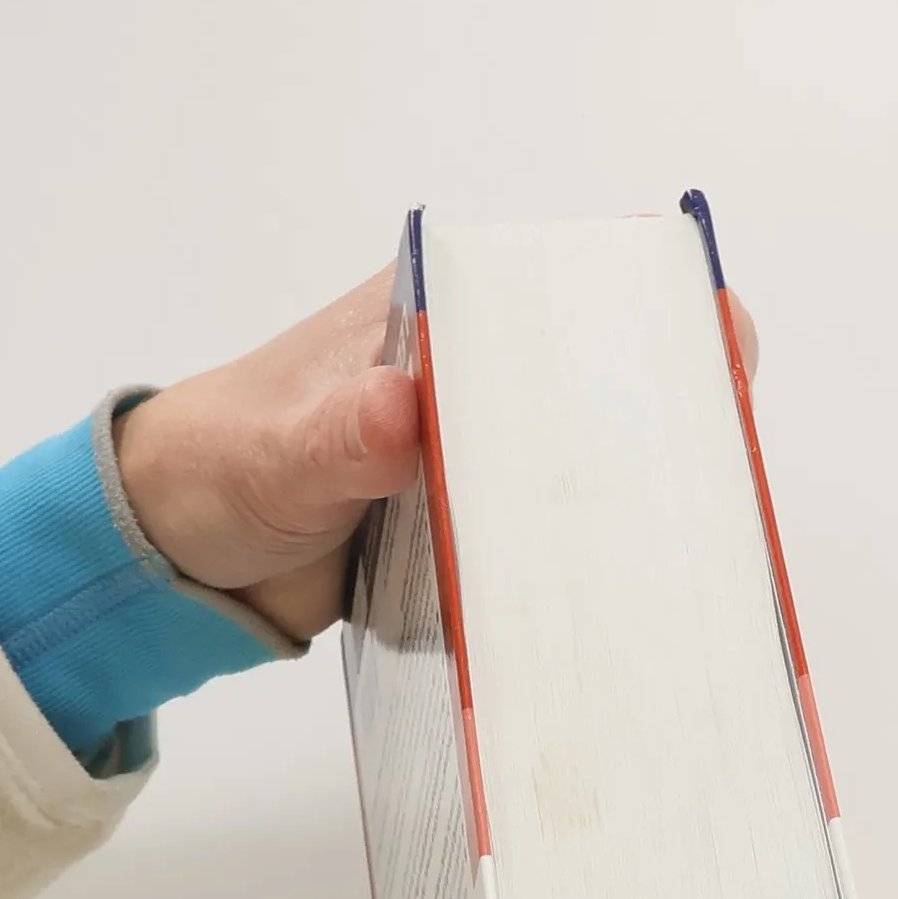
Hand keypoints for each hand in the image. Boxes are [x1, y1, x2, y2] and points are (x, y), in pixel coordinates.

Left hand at [114, 267, 758, 641]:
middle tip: (715, 489)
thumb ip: (342, 431)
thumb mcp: (281, 447)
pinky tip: (625, 604)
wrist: (180, 555)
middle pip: (607, 389)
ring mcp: (482, 460)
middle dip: (667, 432)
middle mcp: (478, 379)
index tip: (716, 363)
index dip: (660, 321)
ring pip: (587, 473)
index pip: (578, 294)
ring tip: (694, 557)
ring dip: (632, 512)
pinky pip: (546, 545)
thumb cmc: (222, 463)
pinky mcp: (476, 535)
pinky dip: (581, 572)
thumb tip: (403, 409)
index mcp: (444, 315)